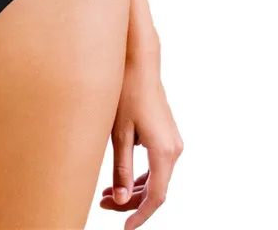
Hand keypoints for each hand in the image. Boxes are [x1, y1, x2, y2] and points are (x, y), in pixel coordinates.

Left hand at [100, 51, 183, 228]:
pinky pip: (156, 164)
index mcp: (164, 152)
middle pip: (156, 189)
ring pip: (156, 177)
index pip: (157, 196)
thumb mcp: (119, 133)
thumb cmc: (126, 93)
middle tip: (102, 205)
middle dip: (131, 202)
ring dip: (134, 189)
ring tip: (105, 195)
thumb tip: (121, 200)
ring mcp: (173, 142)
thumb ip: (122, 168)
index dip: (140, 215)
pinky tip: (120, 177)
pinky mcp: (166, 135)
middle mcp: (174, 150)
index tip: (124, 227)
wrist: (139, 63)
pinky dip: (140, 175)